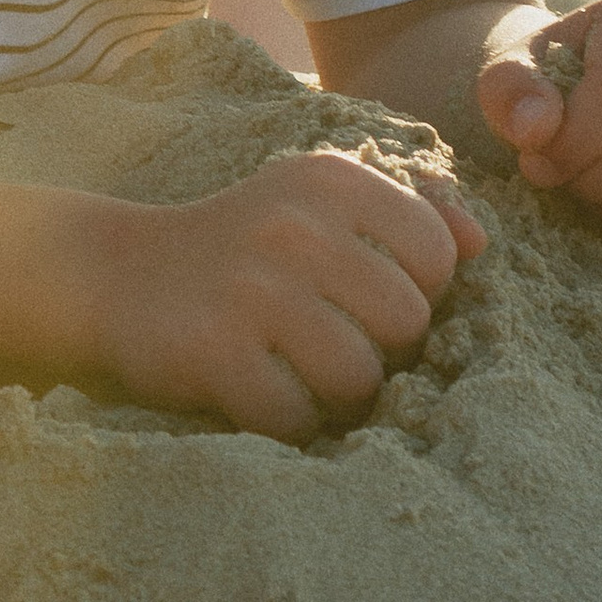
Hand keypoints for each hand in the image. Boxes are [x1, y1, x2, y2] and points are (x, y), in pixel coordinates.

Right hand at [87, 148, 485, 442]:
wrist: (119, 273)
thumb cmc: (245, 245)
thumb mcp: (318, 203)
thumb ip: (409, 213)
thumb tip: (481, 243)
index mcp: (331, 179)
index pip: (438, 255)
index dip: (416, 294)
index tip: (366, 300)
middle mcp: (293, 223)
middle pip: (405, 324)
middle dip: (381, 352)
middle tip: (332, 345)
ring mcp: (251, 287)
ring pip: (358, 378)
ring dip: (337, 396)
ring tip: (300, 374)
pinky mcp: (212, 349)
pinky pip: (295, 418)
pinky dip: (285, 422)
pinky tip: (257, 392)